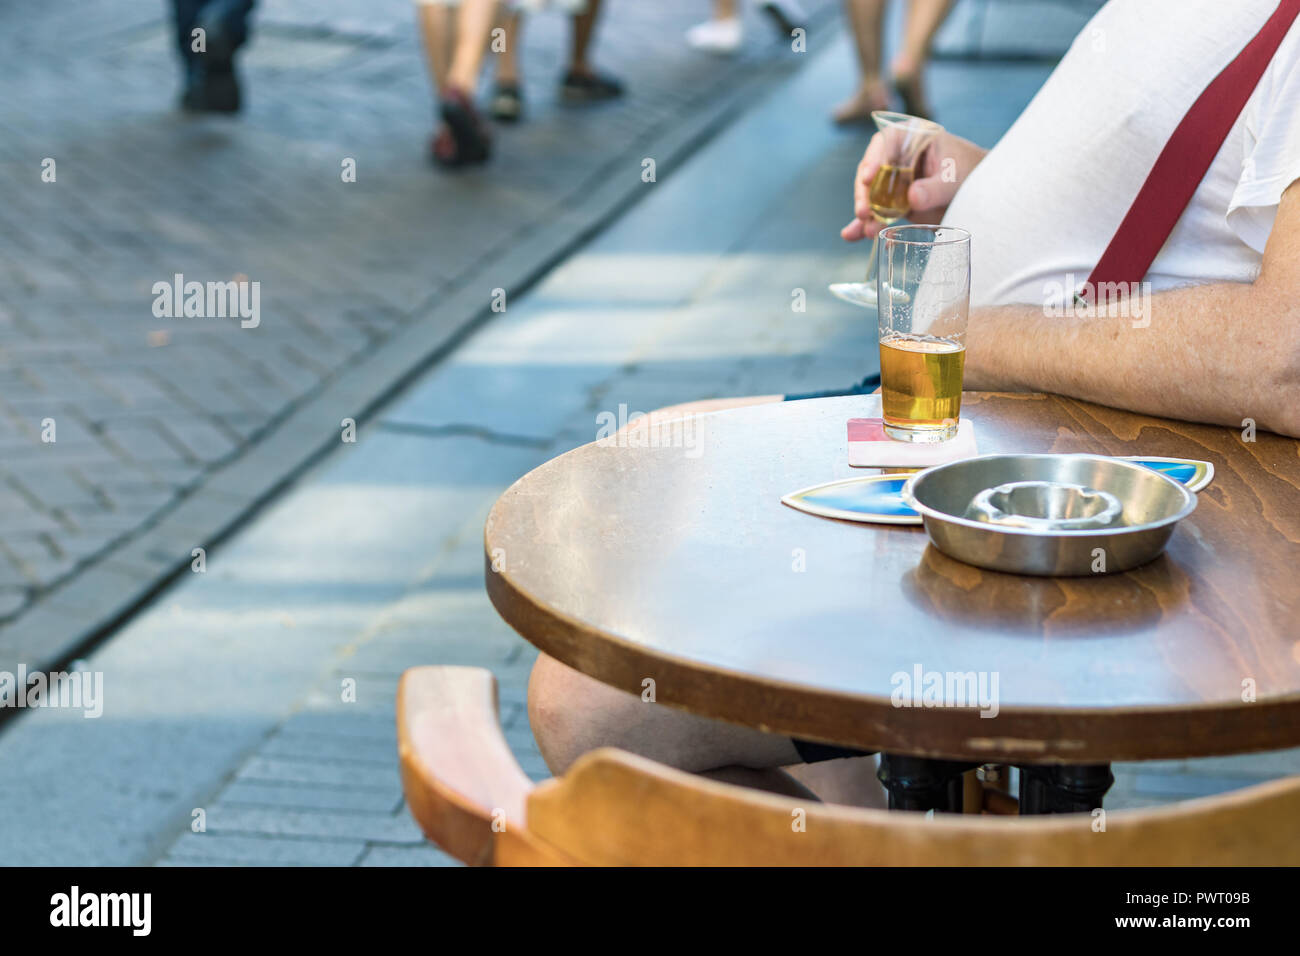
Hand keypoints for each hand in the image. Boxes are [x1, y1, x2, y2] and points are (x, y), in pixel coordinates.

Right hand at [841, 131, 986, 240]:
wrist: (983, 190)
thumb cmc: (971, 172)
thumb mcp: (954, 178)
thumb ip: (934, 188)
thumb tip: (912, 198)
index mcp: (911, 138)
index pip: (885, 142)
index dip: (872, 159)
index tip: (867, 177)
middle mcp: (898, 158)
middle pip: (872, 172)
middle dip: (865, 195)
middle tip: (863, 213)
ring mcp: (895, 181)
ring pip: (872, 195)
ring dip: (865, 215)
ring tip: (862, 231)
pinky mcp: (897, 203)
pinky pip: (879, 213)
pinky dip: (870, 225)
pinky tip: (856, 236)